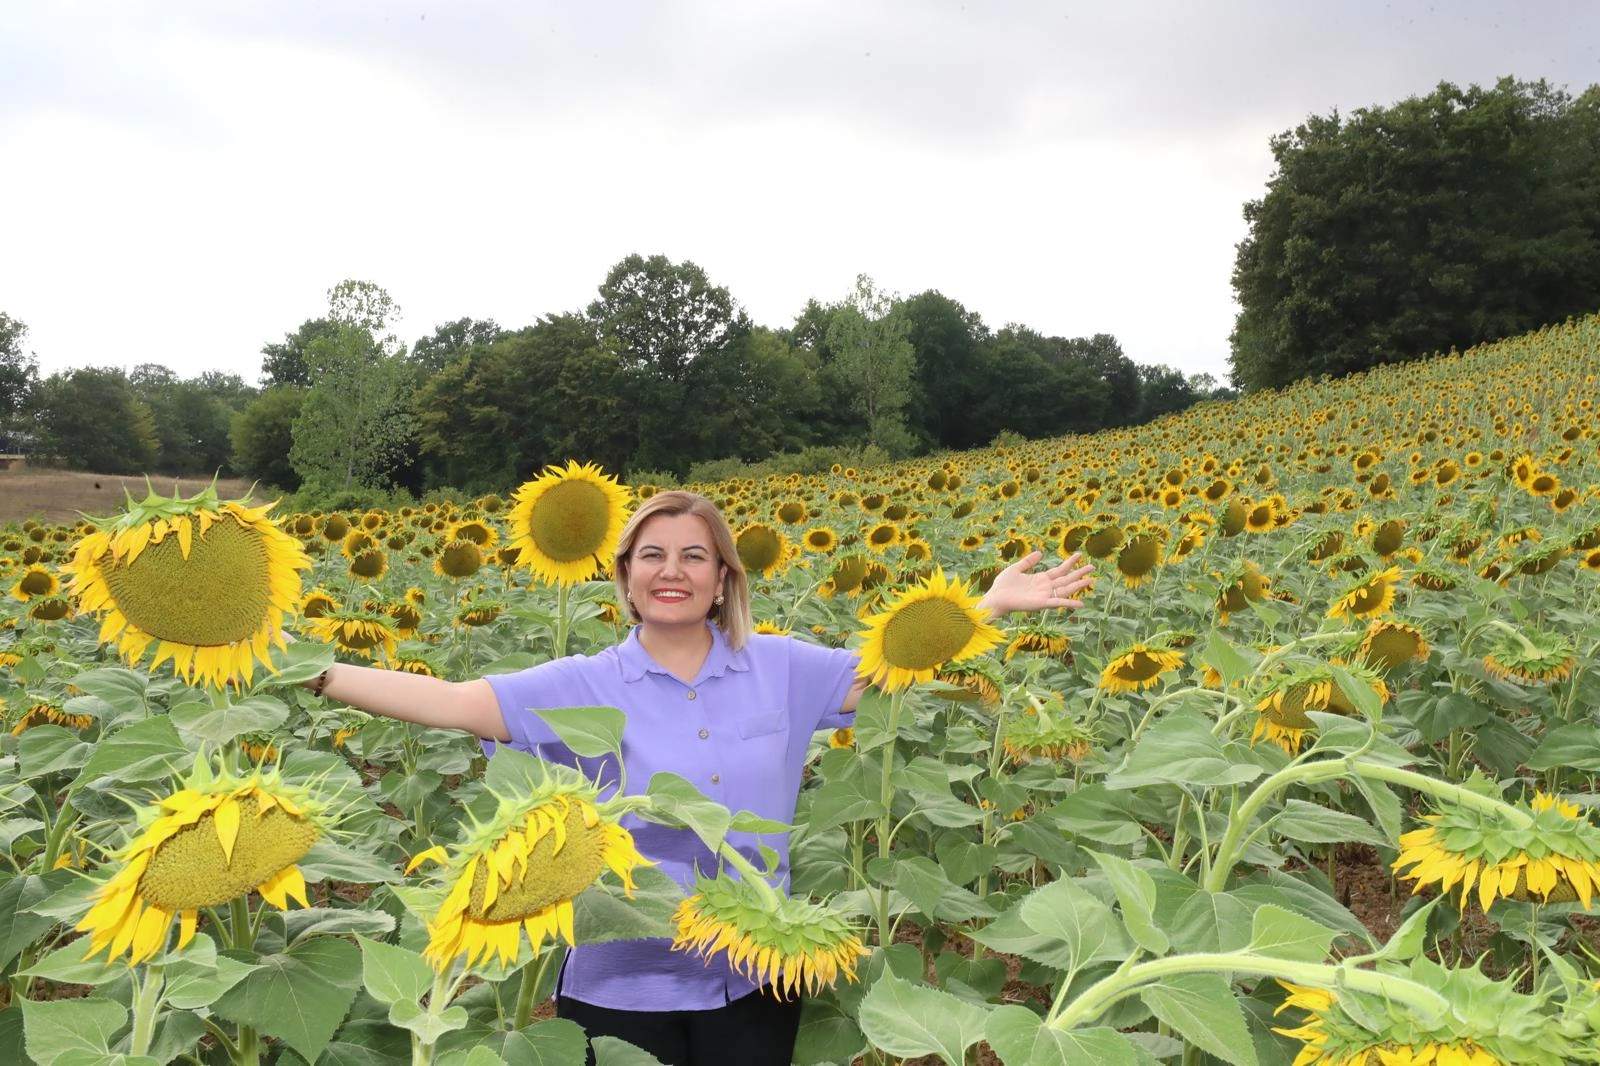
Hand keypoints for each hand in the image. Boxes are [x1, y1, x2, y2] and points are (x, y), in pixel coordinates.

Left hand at [977, 551, 1094, 616]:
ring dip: (1078, 585)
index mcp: (1040, 579)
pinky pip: (1058, 603)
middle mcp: (1045, 588)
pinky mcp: (1041, 604)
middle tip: (1093, 566)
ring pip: (1066, 589)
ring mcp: (1045, 596)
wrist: (995, 598)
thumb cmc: (1003, 585)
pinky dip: (1069, 603)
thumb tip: (1040, 553)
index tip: (1079, 554)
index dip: (1069, 563)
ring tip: (1091, 579)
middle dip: (1079, 573)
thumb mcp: (1016, 568)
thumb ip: (1028, 561)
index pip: (1059, 570)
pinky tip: (1081, 603)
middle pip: (1066, 579)